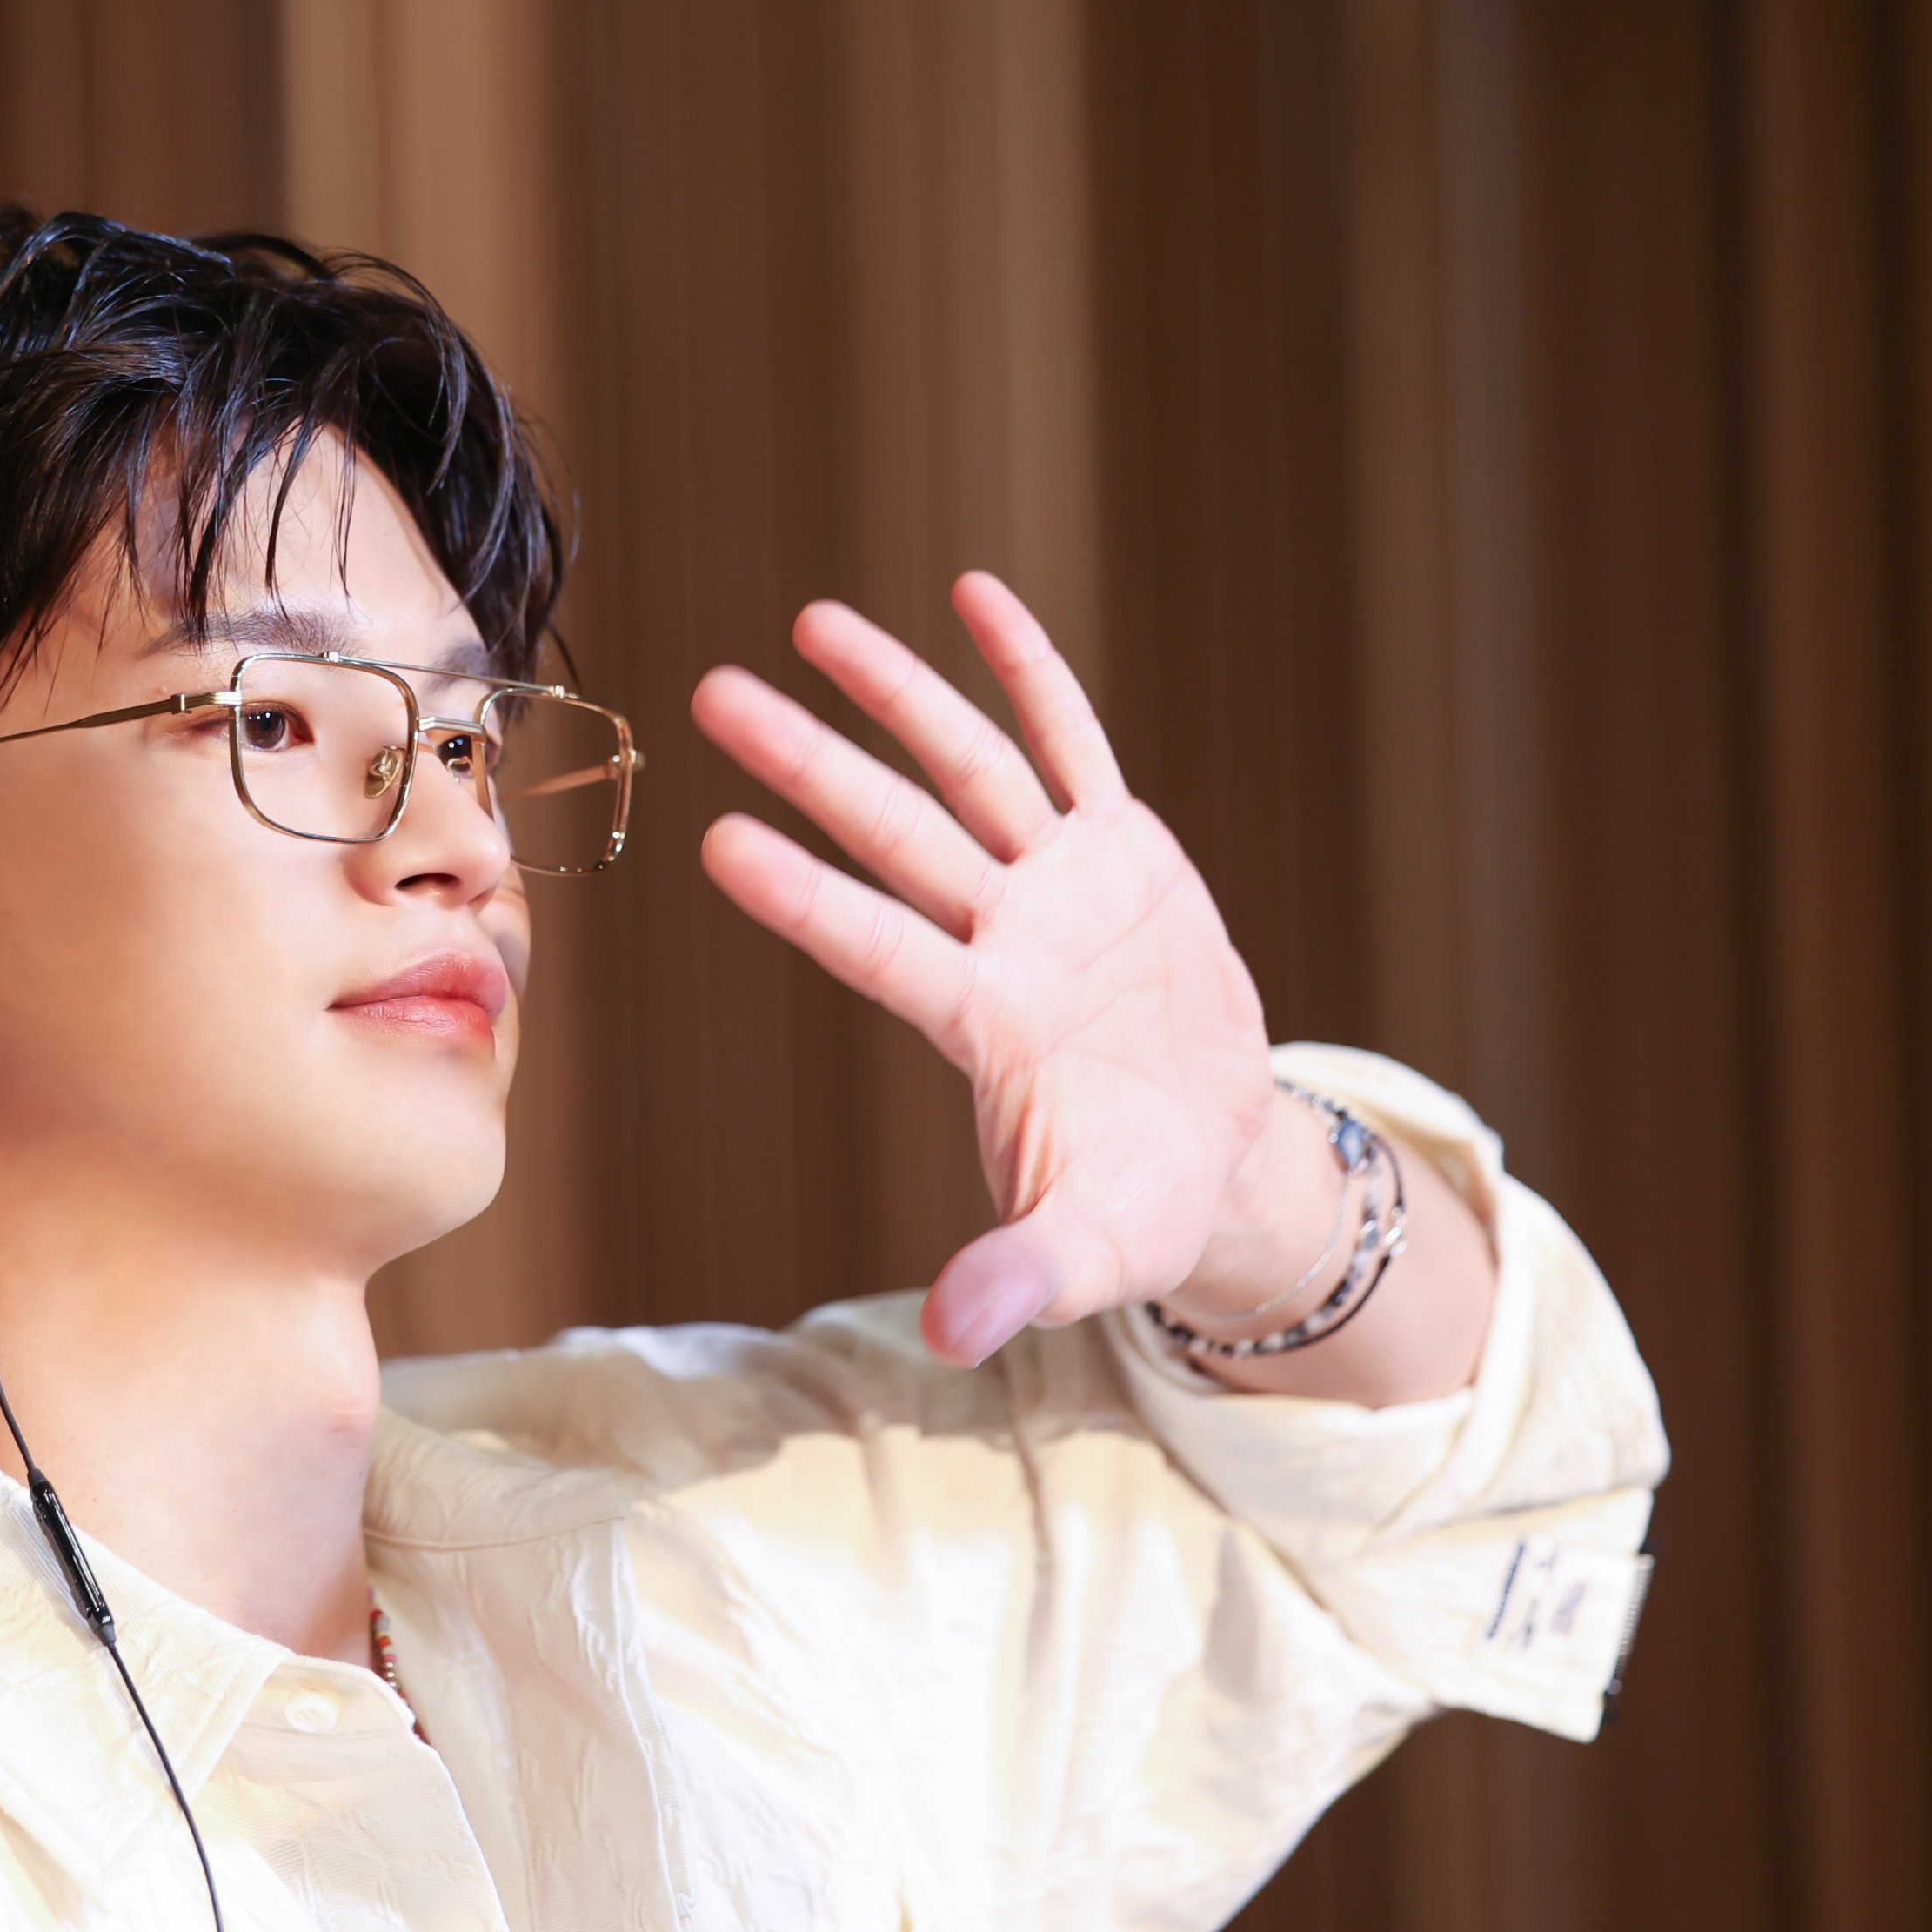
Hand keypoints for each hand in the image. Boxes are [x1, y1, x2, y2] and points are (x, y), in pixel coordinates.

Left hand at [693, 574, 1286, 1366]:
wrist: (1217, 1160)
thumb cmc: (1134, 1210)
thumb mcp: (1090, 1254)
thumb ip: (1019, 1277)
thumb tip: (953, 1337)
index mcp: (987, 1025)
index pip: (878, 946)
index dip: (806, 896)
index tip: (717, 841)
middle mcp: (1006, 936)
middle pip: (899, 833)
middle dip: (812, 763)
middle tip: (714, 696)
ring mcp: (1061, 886)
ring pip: (969, 769)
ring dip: (898, 694)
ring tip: (813, 621)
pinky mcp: (1125, 854)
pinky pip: (1073, 746)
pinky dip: (1031, 672)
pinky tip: (973, 594)